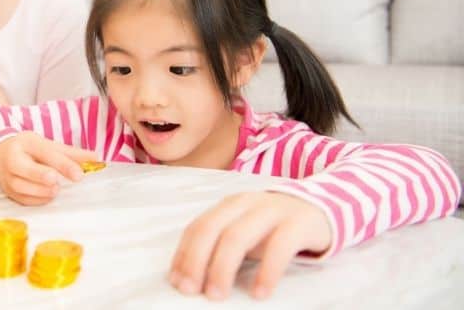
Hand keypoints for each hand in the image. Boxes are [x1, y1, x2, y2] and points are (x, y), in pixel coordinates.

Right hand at [0, 132, 97, 205]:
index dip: (63, 164)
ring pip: (20, 186)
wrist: (1, 154)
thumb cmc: (30, 149)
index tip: (79, 175)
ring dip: (39, 191)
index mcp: (27, 143)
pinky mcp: (7, 191)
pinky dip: (35, 200)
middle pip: (24, 168)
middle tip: (57, 182)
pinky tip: (47, 197)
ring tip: (55, 190)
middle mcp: (13, 158)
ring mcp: (7, 175)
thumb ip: (72, 153)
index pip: (46, 153)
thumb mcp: (48, 145)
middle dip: (40, 175)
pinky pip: (20, 198)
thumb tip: (96, 158)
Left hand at [168, 191, 330, 299]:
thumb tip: (188, 277)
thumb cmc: (275, 228)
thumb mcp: (244, 232)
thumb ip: (221, 246)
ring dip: (223, 267)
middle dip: (196, 261)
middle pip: (212, 229)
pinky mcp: (298, 223)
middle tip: (192, 290)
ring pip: (238, 236)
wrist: (322, 208)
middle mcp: (245, 203)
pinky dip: (267, 271)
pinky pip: (279, 246)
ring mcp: (272, 210)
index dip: (184, 254)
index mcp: (228, 206)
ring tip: (217, 295)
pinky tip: (259, 292)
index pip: (197, 227)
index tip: (177, 282)